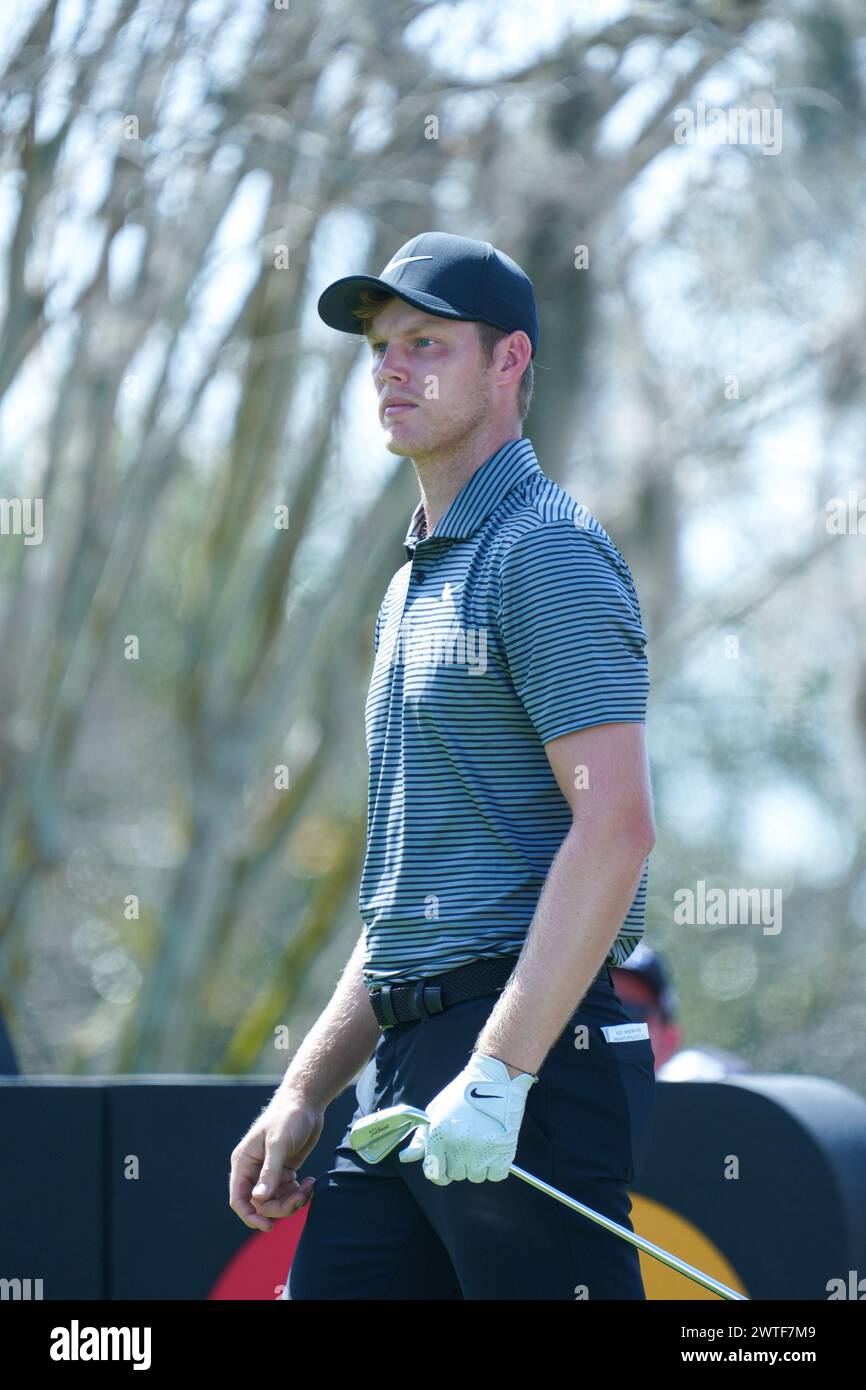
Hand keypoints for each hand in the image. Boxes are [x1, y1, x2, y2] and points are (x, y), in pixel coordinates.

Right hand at [229, 1090, 322, 1230]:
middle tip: (301, 1197)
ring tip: (309, 1187)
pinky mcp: (284, 1171)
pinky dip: (299, 1194)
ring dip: (293, 1200)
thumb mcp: (279, 1144)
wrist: (307, 1102)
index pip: (238, 1199)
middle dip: (281, 1207)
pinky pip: (288, 1193)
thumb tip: (259, 1200)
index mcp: (244, 1162)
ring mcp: (269, 1171)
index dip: (250, 1216)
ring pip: (276, 1201)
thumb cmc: (288, 1117)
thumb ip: (270, 1173)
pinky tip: (311, 1182)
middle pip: (261, 1204)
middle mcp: (253, 1169)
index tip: (268, 1226)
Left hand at [398, 1053, 535, 1184]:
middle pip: (457, 1175)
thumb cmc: (462, 1094)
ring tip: (482, 1141)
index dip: (439, 1172)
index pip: (434, 1173)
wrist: (494, 1078)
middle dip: (460, 1163)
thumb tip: (405, 1158)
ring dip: (478, 1164)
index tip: (445, 1167)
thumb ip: (421, 1138)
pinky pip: (496, 1174)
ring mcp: (482, 1151)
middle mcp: (459, 1147)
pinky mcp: (503, 1152)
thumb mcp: (435, 1111)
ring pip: (476, 1176)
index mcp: (439, 1136)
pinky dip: (496, 1166)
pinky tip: (494, 1147)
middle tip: (467, 1143)